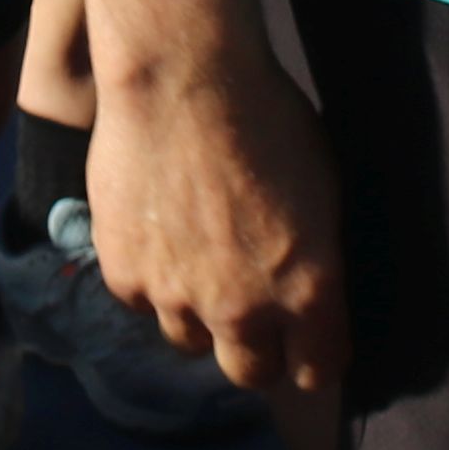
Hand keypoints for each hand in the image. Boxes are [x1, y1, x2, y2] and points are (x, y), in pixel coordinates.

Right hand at [90, 46, 351, 397]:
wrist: (181, 77)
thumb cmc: (267, 114)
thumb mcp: (323, 184)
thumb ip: (315, 253)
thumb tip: (314, 281)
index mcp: (308, 287)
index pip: (319, 368)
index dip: (315, 359)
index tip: (309, 348)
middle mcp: (243, 308)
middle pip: (251, 372)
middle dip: (258, 350)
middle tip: (254, 317)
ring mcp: (178, 297)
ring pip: (190, 340)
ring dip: (199, 315)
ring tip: (200, 262)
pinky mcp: (126, 276)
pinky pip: (142, 300)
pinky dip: (151, 279)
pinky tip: (159, 232)